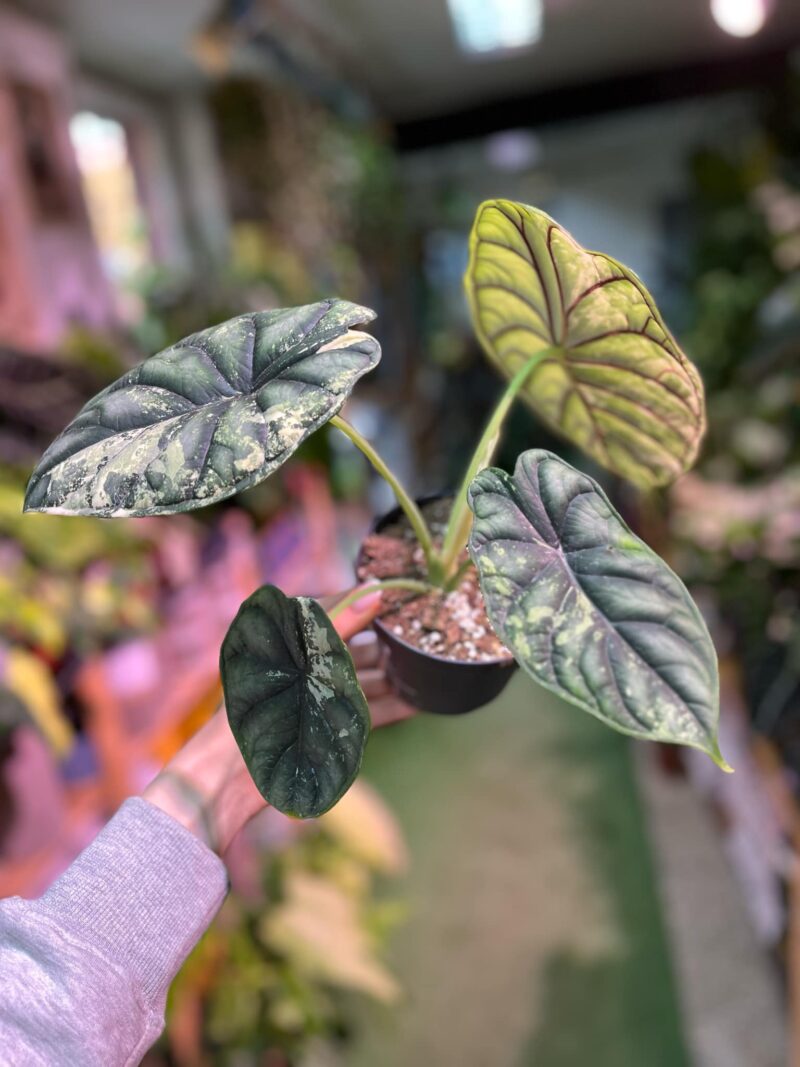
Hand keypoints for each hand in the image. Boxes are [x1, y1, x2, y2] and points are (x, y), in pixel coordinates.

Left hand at [142, 588, 414, 853]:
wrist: (229, 777)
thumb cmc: (257, 707)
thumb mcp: (302, 657)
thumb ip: (338, 625)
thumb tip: (375, 592)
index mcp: (285, 639)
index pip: (331, 609)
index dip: (363, 600)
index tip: (398, 593)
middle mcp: (301, 665)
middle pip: (350, 645)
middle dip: (383, 640)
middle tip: (420, 631)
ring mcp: (314, 698)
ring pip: (360, 678)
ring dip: (391, 674)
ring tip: (427, 667)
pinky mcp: (324, 727)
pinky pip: (363, 712)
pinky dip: (389, 707)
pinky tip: (417, 703)